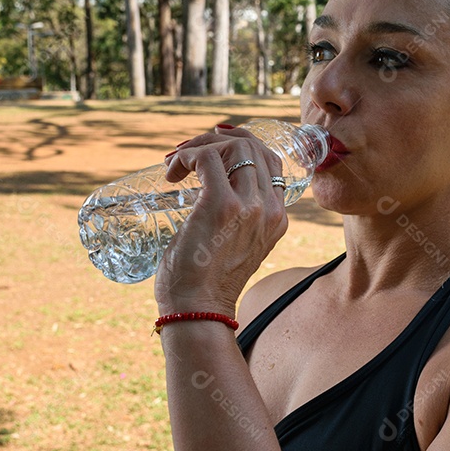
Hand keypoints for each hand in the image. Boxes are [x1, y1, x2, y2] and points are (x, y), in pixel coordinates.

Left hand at [154, 125, 287, 316]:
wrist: (198, 311)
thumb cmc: (206, 284)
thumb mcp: (236, 247)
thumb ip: (236, 222)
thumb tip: (208, 196)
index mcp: (276, 217)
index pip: (270, 161)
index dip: (240, 145)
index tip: (212, 147)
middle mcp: (269, 209)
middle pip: (253, 147)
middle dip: (217, 139)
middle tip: (187, 153)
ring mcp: (248, 206)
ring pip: (233, 147)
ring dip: (200, 145)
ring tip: (177, 162)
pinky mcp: (221, 205)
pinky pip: (207, 159)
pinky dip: (187, 157)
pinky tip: (172, 172)